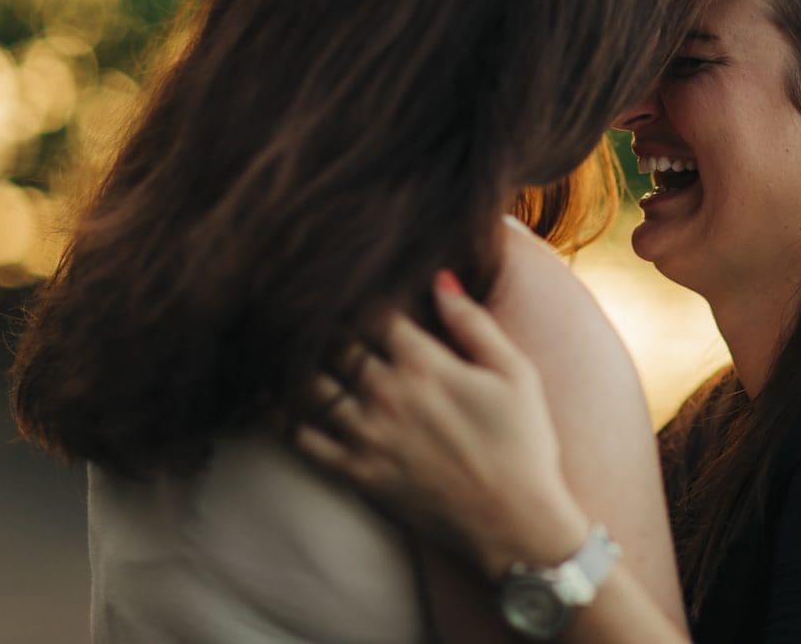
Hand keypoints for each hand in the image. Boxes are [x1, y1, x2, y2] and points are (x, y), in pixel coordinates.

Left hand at [295, 271, 590, 579]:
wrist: (513, 522)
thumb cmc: (522, 442)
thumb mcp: (515, 372)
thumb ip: (473, 323)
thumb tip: (440, 278)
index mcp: (425, 363)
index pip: (373, 312)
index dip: (362, 296)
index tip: (356, 287)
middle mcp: (386, 393)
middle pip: (335, 343)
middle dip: (325, 324)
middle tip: (310, 310)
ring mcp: (366, 435)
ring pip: (310, 385)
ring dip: (298, 363)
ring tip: (290, 347)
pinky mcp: (356, 472)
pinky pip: (304, 440)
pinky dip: (285, 417)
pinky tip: (278, 401)